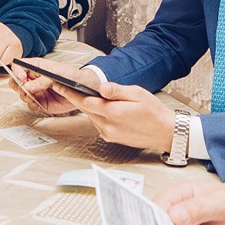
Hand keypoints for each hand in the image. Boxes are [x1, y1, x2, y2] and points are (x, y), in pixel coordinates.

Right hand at [8, 56, 87, 114]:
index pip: (19, 66)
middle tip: (25, 90)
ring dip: (25, 97)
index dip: (17, 72)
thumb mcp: (57, 73)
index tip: (22, 78)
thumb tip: (27, 86)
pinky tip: (37, 104)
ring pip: (22, 94)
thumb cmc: (72, 75)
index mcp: (37, 66)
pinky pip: (30, 105)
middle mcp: (34, 78)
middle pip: (16, 81)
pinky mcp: (41, 102)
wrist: (83, 89)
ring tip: (33, 97)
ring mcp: (36, 90)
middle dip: (18, 86)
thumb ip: (42, 80)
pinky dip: (31, 105)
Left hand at [56, 79, 174, 151]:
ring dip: (88, 107)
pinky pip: (98, 124)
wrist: (166, 133)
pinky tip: (103, 108)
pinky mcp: (111, 138)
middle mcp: (108, 126)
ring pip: (91, 117)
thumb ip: (117, 90)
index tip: (59, 85)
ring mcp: (109, 134)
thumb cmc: (155, 113)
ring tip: (87, 95)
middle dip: (76, 98)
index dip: (70, 93)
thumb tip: (101, 87)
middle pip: (86, 109)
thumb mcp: (138, 94)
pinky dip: (97, 115)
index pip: (85, 102)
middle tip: (66, 87)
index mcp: (113, 113)